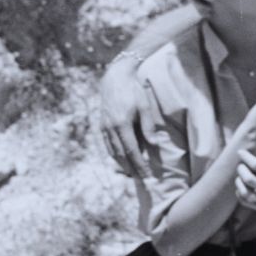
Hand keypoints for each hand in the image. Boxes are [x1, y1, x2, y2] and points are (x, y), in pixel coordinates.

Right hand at [100, 57, 154, 180]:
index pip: (131, 150)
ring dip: (121, 163)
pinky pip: (107, 144)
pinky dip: (113, 154)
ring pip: (112, 151)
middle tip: (140, 178)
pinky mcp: (102, 125)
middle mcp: (110, 127)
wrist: (115, 78)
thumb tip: (153, 144)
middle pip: (120, 154)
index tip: (146, 174)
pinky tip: (120, 159)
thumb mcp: (144, 105)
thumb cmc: (133, 90)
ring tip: (131, 172)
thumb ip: (148, 126)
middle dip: (130, 167)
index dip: (139, 164)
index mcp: (122, 123)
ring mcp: (104, 126)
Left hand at [235, 141, 255, 213]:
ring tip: (239, 177)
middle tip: (240, 165)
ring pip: (246, 192)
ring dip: (239, 183)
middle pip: (249, 179)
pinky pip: (246, 202)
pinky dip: (239, 194)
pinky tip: (240, 187)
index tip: (241, 152)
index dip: (246, 157)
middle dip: (241, 169)